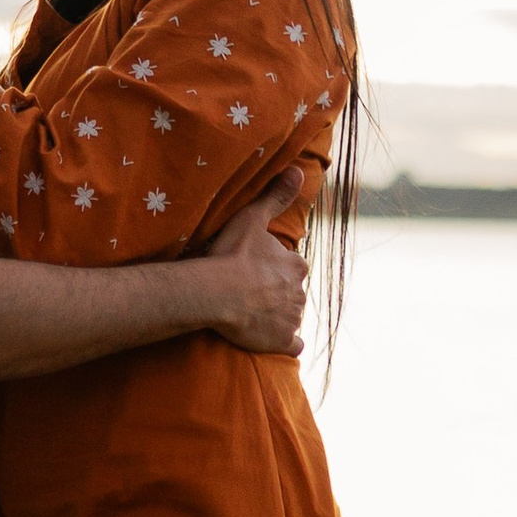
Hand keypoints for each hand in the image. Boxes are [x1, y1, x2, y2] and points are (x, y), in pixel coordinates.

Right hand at [192, 174, 306, 357]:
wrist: (217, 292)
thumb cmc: (232, 254)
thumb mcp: (253, 218)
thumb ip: (277, 196)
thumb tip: (300, 171)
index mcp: (295, 265)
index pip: (291, 267)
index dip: (274, 268)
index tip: (255, 269)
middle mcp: (300, 292)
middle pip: (291, 292)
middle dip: (276, 293)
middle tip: (251, 292)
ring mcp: (292, 318)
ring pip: (290, 317)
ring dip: (277, 316)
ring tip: (253, 314)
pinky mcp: (282, 341)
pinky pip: (292, 346)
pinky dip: (285, 344)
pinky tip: (272, 340)